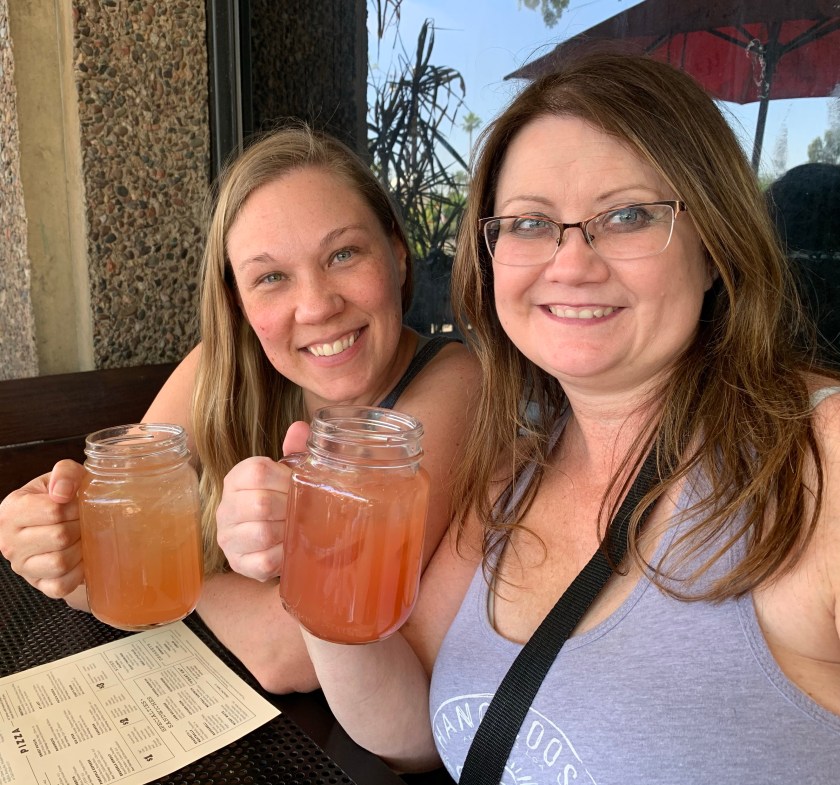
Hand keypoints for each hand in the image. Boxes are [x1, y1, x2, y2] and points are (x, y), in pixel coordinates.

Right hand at [0, 460, 85, 599]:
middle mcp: (9, 541)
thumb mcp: (64, 476)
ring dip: (81, 549)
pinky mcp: (38, 584)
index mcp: (12, 510)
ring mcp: (22, 566)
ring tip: (82, 538)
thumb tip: (63, 493)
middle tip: (85, 522)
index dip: (75, 507)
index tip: (79, 505)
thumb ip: (65, 473)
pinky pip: (61, 586)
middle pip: (59, 537)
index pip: (53, 510)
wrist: (62, 522)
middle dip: (80, 527)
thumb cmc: (63, 497)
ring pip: (60, 563)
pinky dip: (77, 573)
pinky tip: (80, 558)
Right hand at [216, 421, 309, 581]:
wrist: (267, 541)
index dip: (285, 480)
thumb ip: (295, 450)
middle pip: (261, 504)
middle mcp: (225, 508)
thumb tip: (302, 427)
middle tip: (303, 511)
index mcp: (236, 479)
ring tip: (295, 529)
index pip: (258, 472)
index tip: (297, 486)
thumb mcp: (286, 474)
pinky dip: (284, 555)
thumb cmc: (279, 501)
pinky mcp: (238, 564)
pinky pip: (265, 561)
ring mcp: (229, 538)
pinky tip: (288, 549)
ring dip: (287, 532)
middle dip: (290, 508)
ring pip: (261, 533)